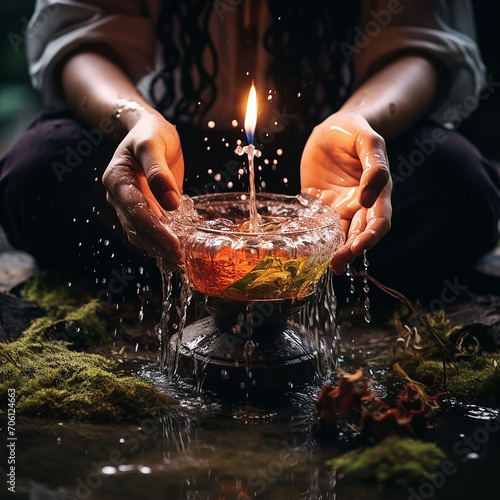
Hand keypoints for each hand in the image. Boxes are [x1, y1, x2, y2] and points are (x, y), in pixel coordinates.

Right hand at [102, 112, 184, 267]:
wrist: (150, 131)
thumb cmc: (151, 133)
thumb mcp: (154, 144)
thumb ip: (159, 171)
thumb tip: (171, 203)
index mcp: (117, 179)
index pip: (135, 210)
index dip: (154, 229)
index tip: (174, 244)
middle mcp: (118, 196)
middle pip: (136, 227)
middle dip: (157, 244)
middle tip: (180, 258)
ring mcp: (129, 205)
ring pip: (140, 233)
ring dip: (158, 248)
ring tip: (179, 260)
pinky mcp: (143, 209)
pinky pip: (148, 230)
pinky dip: (160, 242)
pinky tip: (175, 252)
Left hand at [300, 112, 391, 273]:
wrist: (331, 128)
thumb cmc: (353, 131)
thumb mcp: (367, 141)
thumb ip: (374, 165)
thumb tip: (369, 195)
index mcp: (377, 191)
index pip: (379, 220)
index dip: (371, 236)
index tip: (358, 246)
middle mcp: (359, 204)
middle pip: (360, 234)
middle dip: (351, 251)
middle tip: (338, 263)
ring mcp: (339, 207)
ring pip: (340, 236)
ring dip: (336, 251)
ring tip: (329, 266)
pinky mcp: (319, 206)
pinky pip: (318, 226)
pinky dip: (316, 239)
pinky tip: (308, 251)